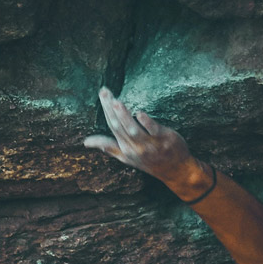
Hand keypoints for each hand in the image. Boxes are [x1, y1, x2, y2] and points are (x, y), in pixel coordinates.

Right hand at [84, 87, 199, 186]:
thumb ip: (108, 147)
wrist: (176, 172)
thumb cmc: (151, 162)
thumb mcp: (126, 157)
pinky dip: (146, 123)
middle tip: (104, 91)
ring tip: (116, 102)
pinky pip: (153, 131)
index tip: (102, 94)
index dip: (106, 110)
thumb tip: (86, 142)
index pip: (113, 126)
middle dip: (110, 109)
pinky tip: (140, 113)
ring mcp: (149, 145)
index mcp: (125, 149)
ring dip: (124, 116)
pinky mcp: (164, 140)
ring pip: (133, 130)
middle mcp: (135, 148)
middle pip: (119, 126)